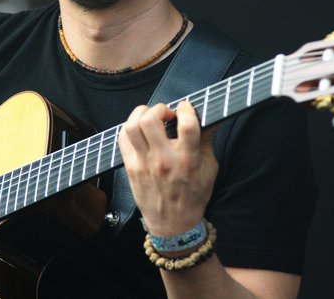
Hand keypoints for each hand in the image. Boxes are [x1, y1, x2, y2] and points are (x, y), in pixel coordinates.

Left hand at [118, 101, 217, 235]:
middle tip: (167, 114)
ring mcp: (144, 163)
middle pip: (151, 120)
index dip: (186, 109)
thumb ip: (207, 141)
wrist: (173, 224)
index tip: (186, 107)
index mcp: (187, 159)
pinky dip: (130, 128)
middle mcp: (164, 159)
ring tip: (151, 118)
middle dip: (160, 109)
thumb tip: (210, 118)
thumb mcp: (210, 169)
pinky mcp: (131, 168)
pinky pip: (123, 139)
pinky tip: (140, 131)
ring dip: (141, 114)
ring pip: (132, 126)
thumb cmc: (193, 196)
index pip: (187, 125)